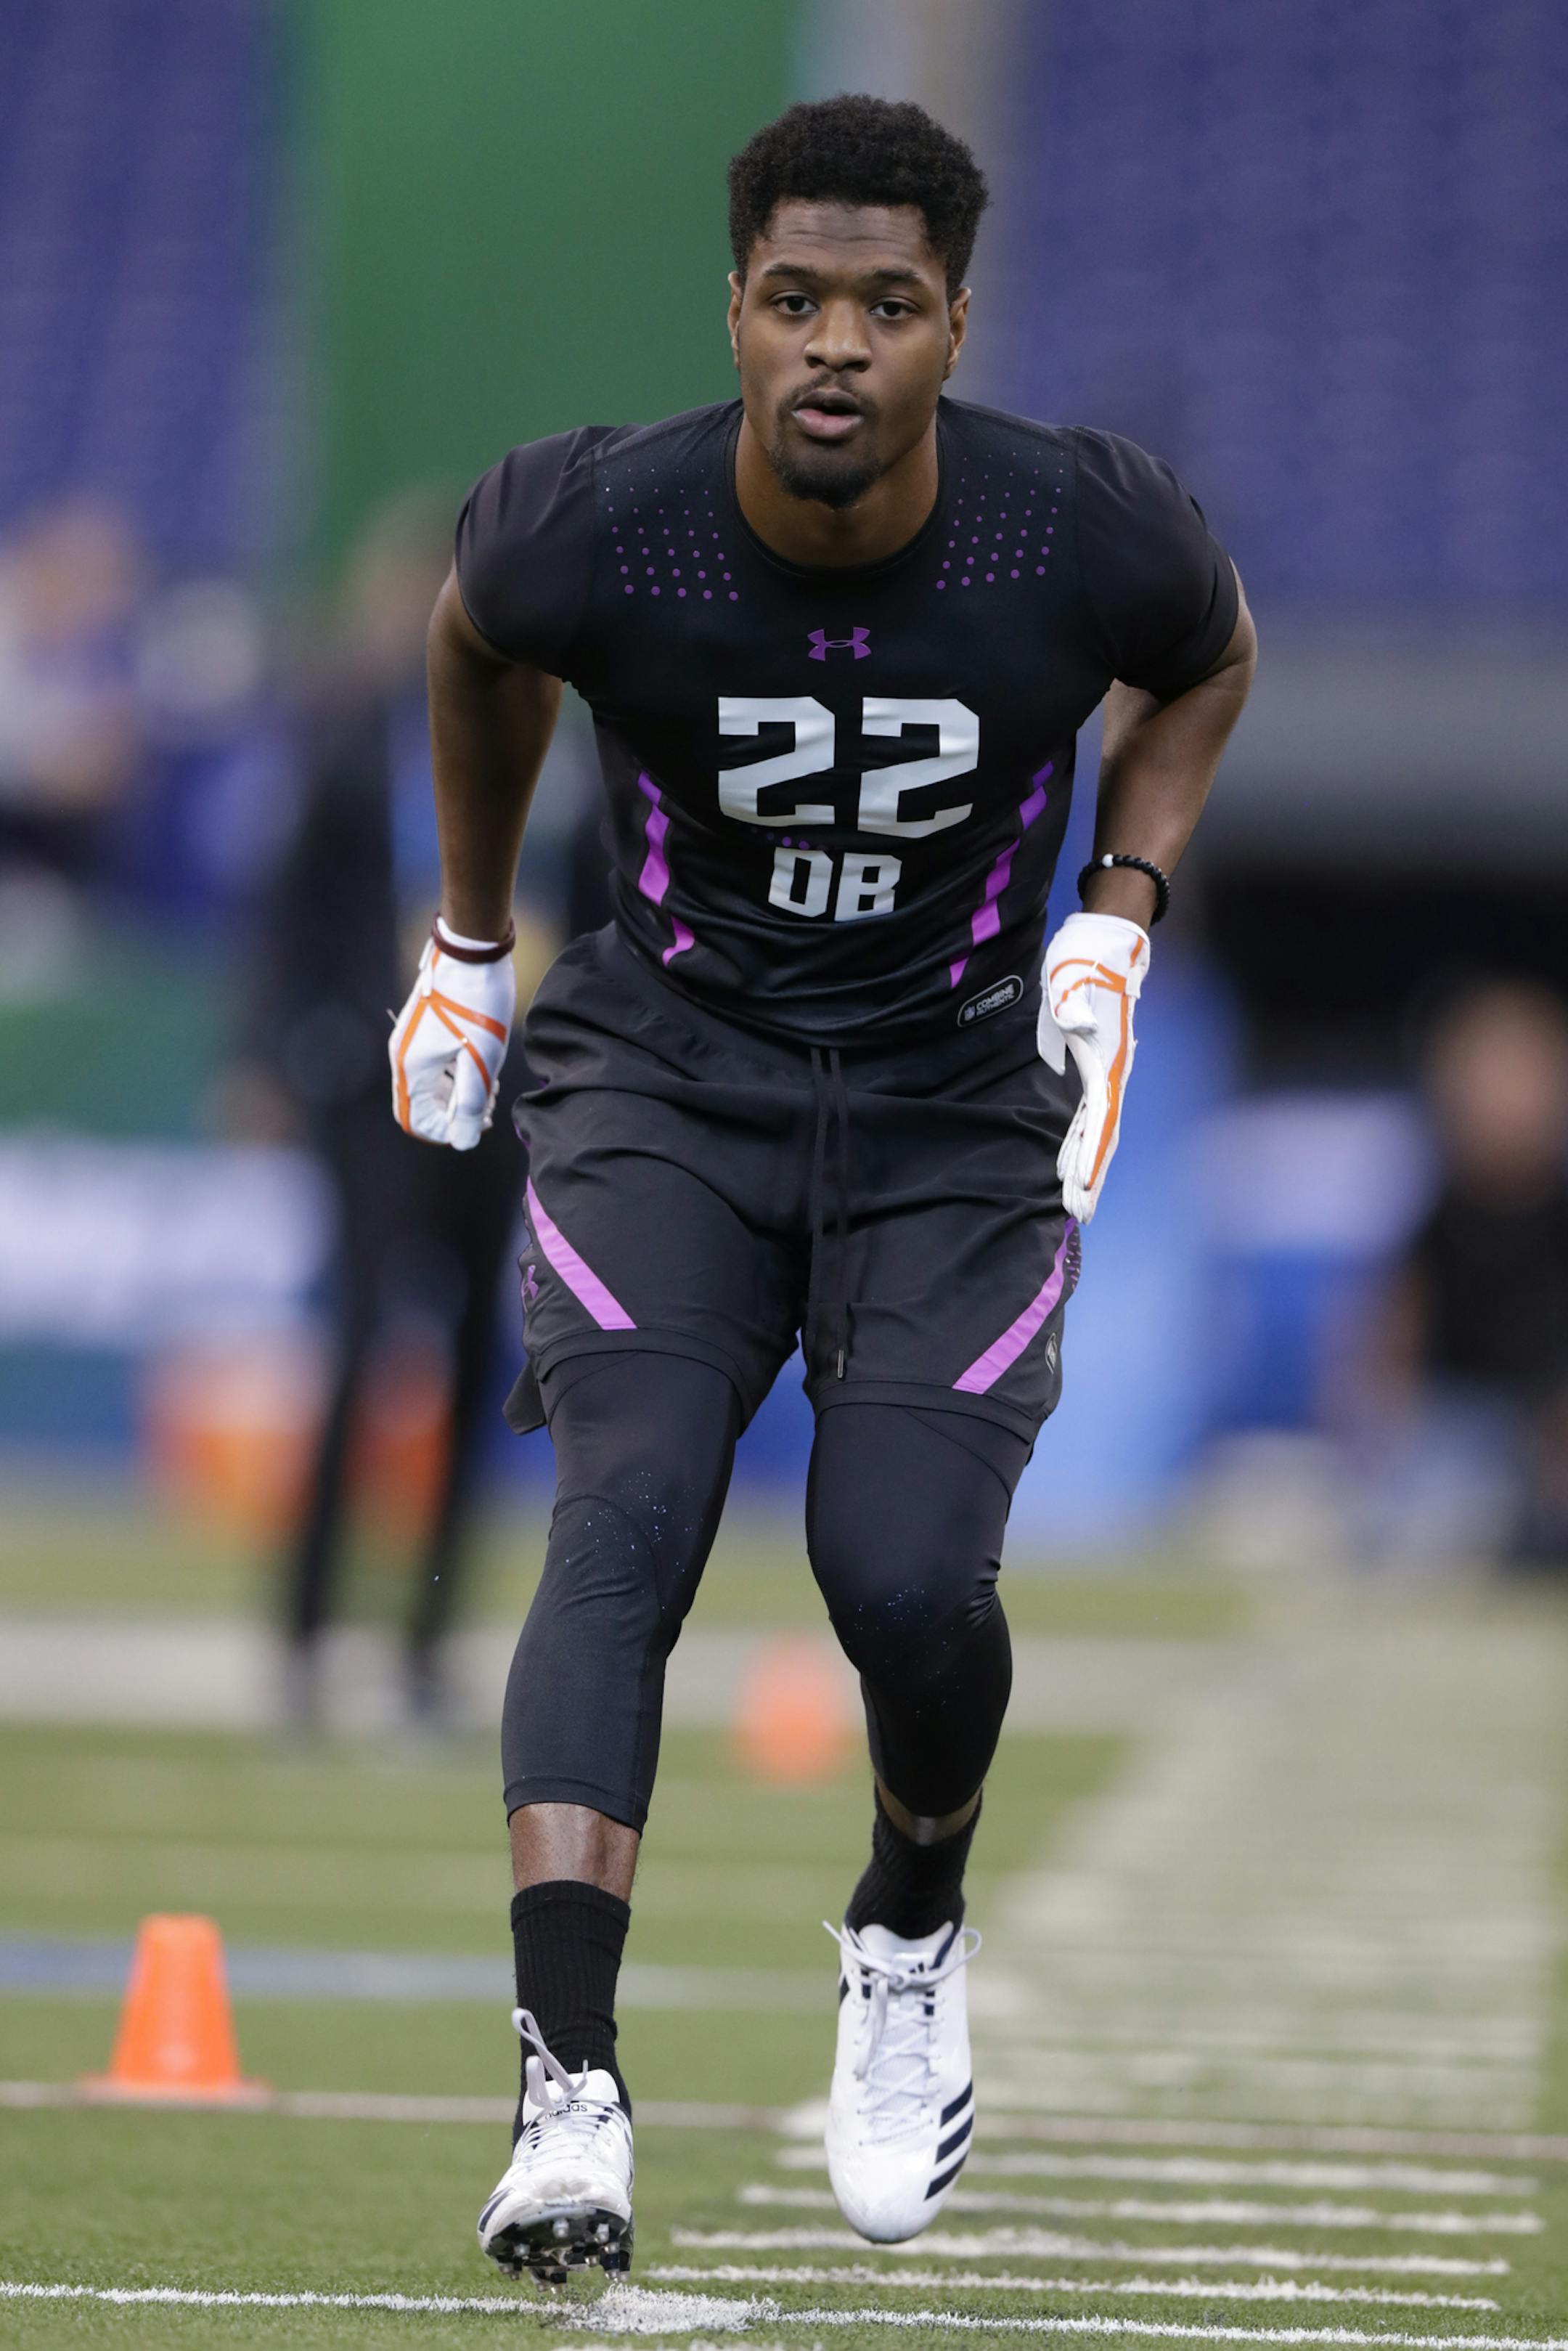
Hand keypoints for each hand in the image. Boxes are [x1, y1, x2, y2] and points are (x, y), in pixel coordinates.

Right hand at [389, 927, 514, 1150]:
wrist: (472, 947)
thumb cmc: (478, 1003)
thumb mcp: (482, 1059)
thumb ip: (471, 1104)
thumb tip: (462, 1141)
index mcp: (411, 1067)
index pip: (416, 1121)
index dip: (447, 1131)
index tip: (480, 1122)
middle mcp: (402, 1055)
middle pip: (423, 1104)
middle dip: (457, 1111)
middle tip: (492, 1101)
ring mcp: (410, 1039)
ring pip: (431, 1083)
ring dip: (459, 1091)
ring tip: (492, 1082)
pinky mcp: (423, 1027)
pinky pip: (434, 1063)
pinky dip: (456, 1071)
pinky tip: (482, 1061)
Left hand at [1039, 911, 1148, 1221]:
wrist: (1107, 944)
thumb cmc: (1086, 962)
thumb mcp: (1074, 980)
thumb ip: (1074, 1006)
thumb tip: (1077, 1027)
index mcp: (1106, 1062)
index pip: (1098, 1120)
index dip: (1089, 1155)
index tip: (1080, 1186)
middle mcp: (1112, 1074)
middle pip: (1102, 1136)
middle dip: (1090, 1176)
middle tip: (1080, 1214)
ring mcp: (1107, 1073)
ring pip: (1098, 1131)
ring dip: (1087, 1166)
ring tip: (1078, 1202)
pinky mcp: (1096, 1068)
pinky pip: (1089, 1116)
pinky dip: (1081, 1144)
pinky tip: (1068, 1164)